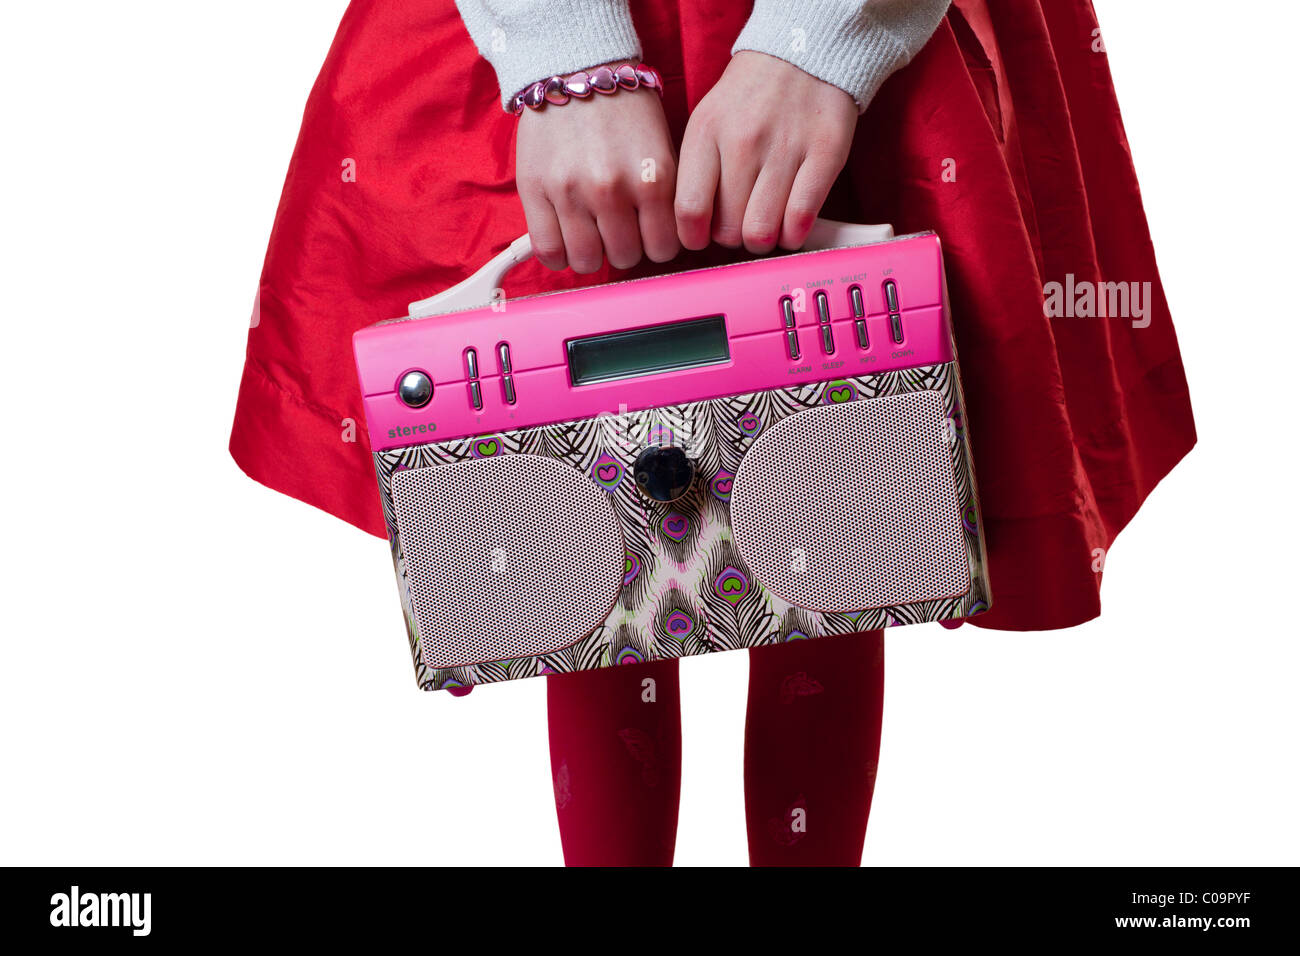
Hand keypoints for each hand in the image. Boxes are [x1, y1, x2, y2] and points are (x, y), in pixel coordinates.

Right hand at [515, 72, 679, 272]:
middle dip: (624, 246)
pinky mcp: (535, 190)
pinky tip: (565, 237)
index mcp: (653, 179)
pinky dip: (558, 254)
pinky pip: (548, 250)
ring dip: (591, 253)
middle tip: (618, 227)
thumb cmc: (624, 110)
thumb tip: (662, 244)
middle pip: (625, 258)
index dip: (656, 244)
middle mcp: (612, 190)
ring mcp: (570, 192)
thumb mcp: (662, 148)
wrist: (577, 68)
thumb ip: (665, 197)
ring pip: (587, 261)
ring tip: (590, 232)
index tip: (648, 234)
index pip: (663, 249)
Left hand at [675, 51, 857, 253]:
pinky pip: (801, 219)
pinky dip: (793, 235)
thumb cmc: (750, 98)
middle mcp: (743, 141)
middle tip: (740, 223)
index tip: (702, 238)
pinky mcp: (825, 154)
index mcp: (706, 132)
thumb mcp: (708, 121)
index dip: (694, 237)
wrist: (803, 52)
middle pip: (727, 229)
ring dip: (762, 240)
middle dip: (732, 237)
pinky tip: (790, 225)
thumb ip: (696, 170)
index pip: (689, 209)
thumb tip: (692, 228)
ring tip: (766, 224)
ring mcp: (785, 148)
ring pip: (762, 231)